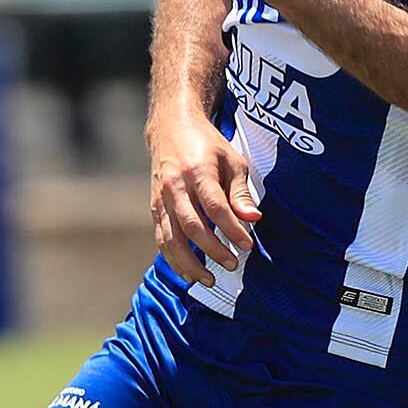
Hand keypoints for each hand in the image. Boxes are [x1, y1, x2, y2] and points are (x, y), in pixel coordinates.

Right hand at [148, 113, 258, 285]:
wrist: (170, 128)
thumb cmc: (207, 144)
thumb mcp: (232, 160)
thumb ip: (240, 192)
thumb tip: (253, 219)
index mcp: (198, 172)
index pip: (216, 207)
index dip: (232, 230)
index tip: (247, 246)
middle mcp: (175, 187)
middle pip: (192, 226)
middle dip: (213, 250)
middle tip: (232, 264)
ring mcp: (161, 199)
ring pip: (171, 238)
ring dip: (189, 263)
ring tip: (209, 280)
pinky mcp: (154, 207)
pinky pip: (161, 238)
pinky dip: (173, 259)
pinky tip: (188, 273)